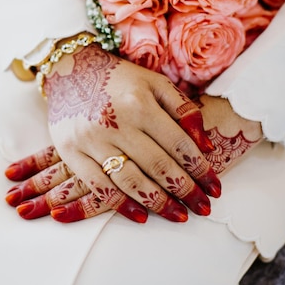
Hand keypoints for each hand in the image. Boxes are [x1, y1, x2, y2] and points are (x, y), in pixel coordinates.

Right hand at [6, 43, 224, 221]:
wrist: (70, 69)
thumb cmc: (119, 79)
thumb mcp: (154, 83)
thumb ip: (183, 110)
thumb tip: (205, 146)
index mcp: (139, 103)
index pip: (178, 144)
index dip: (200, 169)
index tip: (215, 187)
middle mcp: (116, 122)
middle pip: (158, 165)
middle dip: (185, 190)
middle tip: (203, 207)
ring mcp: (91, 139)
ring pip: (130, 180)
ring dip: (158, 202)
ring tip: (178, 215)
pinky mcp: (71, 151)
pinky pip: (98, 185)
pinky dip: (120, 204)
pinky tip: (141, 215)